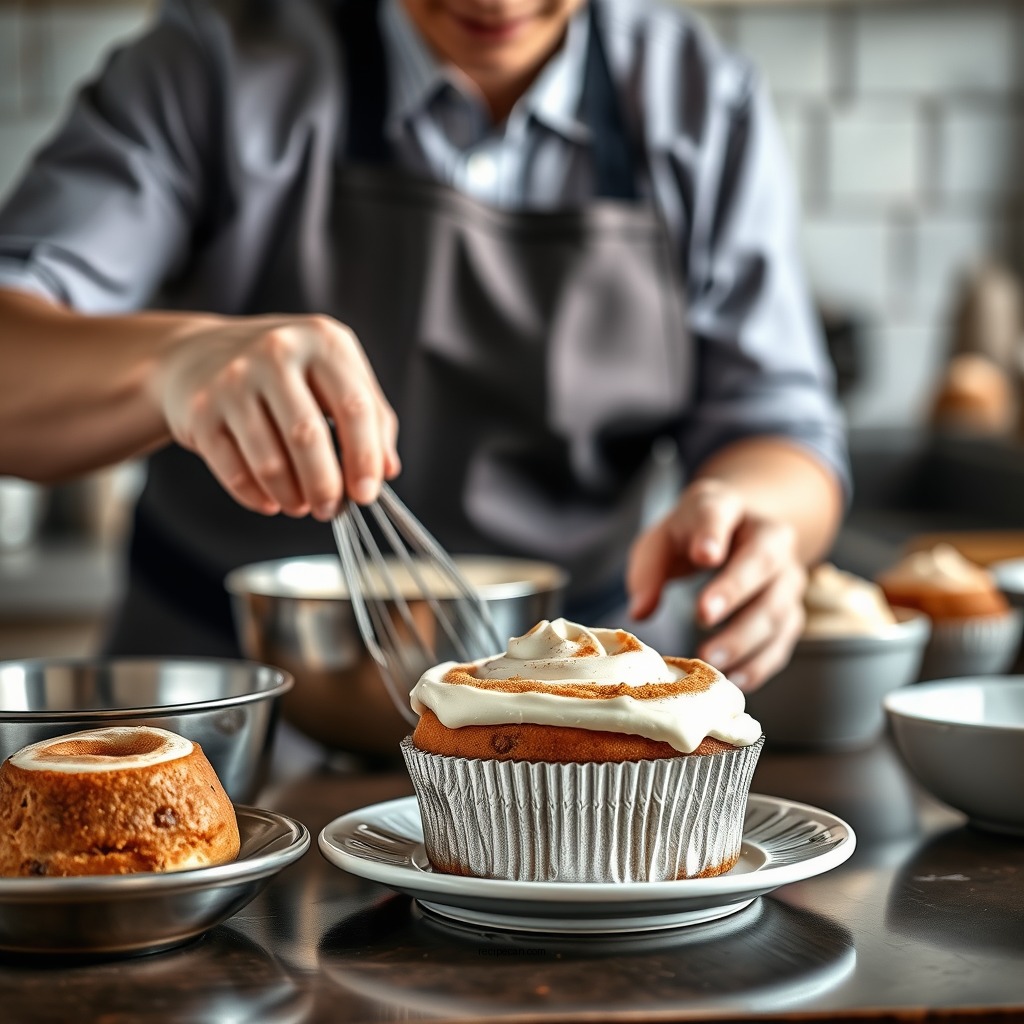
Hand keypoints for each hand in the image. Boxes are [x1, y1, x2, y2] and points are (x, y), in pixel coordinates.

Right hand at [152, 313, 399, 518]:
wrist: (197, 354)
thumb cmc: (285, 370)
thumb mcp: (335, 373)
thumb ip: (372, 416)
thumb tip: (388, 470)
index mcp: (322, 341)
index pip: (354, 407)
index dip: (365, 458)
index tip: (367, 493)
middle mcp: (276, 353)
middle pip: (308, 436)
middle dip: (326, 486)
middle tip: (332, 509)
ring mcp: (233, 381)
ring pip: (270, 461)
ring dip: (292, 497)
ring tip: (302, 505)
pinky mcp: (201, 413)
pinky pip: (234, 472)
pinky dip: (258, 497)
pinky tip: (272, 501)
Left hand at [626, 479, 806, 690]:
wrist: (739, 533)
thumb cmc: (691, 539)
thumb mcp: (661, 541)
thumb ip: (648, 571)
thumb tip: (640, 610)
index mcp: (726, 507)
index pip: (720, 513)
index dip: (713, 533)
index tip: (705, 555)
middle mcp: (768, 536)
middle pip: (761, 559)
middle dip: (734, 590)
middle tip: (702, 616)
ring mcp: (787, 573)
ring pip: (778, 604)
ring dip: (745, 635)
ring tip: (711, 658)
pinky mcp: (793, 609)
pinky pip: (784, 638)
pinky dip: (762, 661)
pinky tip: (736, 679)